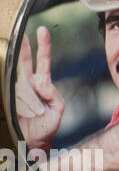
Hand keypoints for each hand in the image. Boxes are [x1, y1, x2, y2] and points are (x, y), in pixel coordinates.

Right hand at [14, 26, 64, 152]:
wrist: (35, 141)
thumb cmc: (48, 124)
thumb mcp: (58, 108)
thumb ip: (52, 93)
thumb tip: (41, 81)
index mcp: (42, 83)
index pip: (43, 61)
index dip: (43, 46)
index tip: (42, 29)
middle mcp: (28, 84)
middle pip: (24, 63)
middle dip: (23, 48)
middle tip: (20, 33)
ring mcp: (17, 91)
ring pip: (22, 88)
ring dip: (30, 101)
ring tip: (37, 113)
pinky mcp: (9, 101)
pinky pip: (16, 98)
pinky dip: (25, 106)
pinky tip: (29, 113)